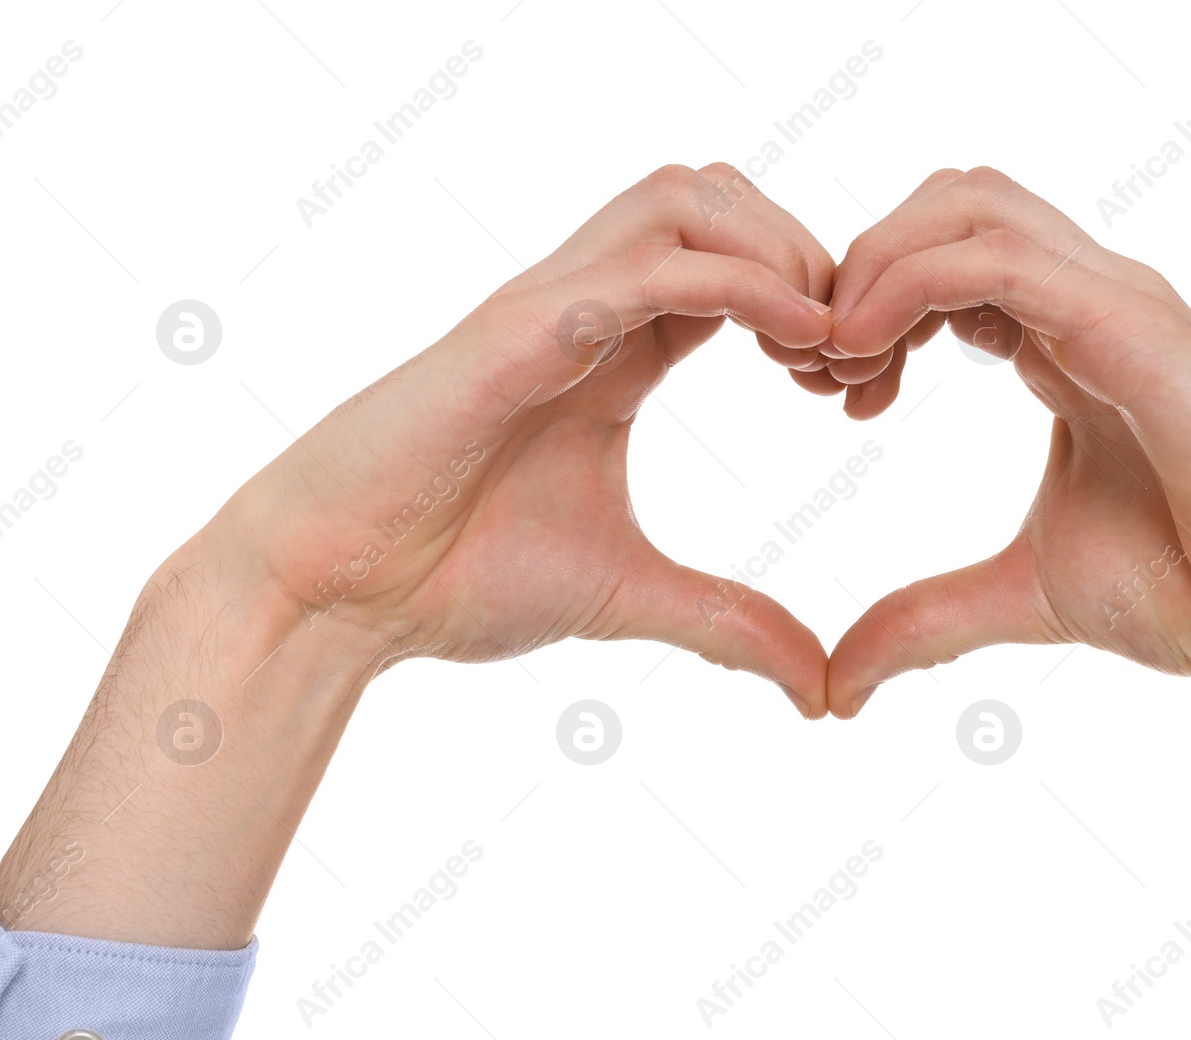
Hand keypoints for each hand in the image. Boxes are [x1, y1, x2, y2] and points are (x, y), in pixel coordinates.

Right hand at [226, 163, 835, 715]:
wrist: (334, 594)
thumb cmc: (453, 578)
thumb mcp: (629, 595)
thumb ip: (729, 624)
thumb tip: (820, 690)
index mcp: (613, 351)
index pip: (735, 269)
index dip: (812, 304)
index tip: (856, 386)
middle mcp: (585, 309)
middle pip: (721, 200)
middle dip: (809, 255)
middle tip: (849, 356)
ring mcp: (549, 308)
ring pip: (685, 198)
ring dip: (777, 250)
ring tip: (821, 343)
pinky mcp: (517, 330)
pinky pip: (646, 265)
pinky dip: (740, 283)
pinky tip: (801, 338)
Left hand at [819, 167, 1190, 958]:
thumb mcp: (1025, 595)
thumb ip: (927, 621)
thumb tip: (834, 688)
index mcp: (1066, 341)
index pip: (944, 261)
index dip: (866, 307)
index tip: (828, 391)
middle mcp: (1089, 300)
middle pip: (944, 203)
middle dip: (858, 267)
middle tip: (818, 370)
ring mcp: (1116, 300)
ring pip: (964, 203)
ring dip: (874, 266)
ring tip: (840, 364)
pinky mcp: (1134, 324)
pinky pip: (995, 259)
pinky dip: (907, 287)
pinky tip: (868, 361)